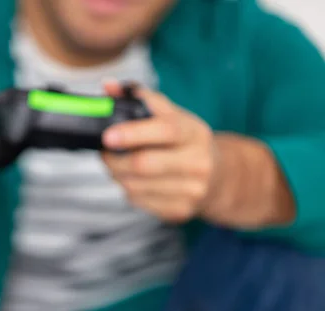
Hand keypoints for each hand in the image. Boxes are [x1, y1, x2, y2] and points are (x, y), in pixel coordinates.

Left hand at [101, 81, 216, 222]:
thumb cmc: (185, 142)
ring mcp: (191, 190)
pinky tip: (136, 181)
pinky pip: (138, 202)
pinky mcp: (180, 211)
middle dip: (114, 160)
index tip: (108, 136)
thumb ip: (140, 98)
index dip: (133, 134)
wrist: (219, 178)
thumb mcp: (171, 115)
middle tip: (106, 152)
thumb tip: (108, 86)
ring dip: (117, 175)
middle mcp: (197, 162)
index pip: (164, 131)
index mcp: (194, 132)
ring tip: (120, 165)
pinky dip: (128, 190)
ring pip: (134, 186)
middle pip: (143, 165)